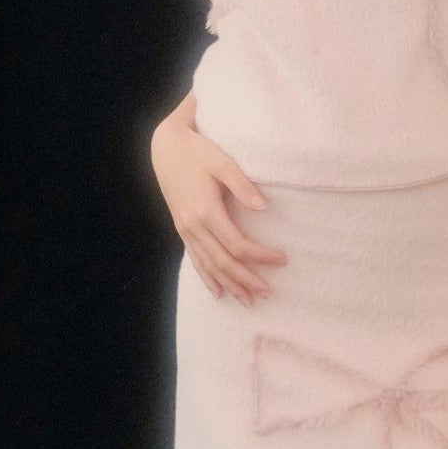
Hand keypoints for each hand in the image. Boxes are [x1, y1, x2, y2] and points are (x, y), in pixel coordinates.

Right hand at [150, 117, 286, 303]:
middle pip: (222, 262)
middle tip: (268, 292)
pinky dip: (207, 278)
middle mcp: (194, 225)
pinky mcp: (181, 229)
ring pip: (208, 266)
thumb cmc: (197, 151)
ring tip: (247, 300)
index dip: (260, 256)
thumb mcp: (222, 162)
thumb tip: (264, 207)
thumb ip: (242, 185)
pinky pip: (195, 260)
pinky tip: (217, 292)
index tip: (282, 260)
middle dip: (245, 280)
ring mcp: (185, 230)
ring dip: (228, 285)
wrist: (166, 147)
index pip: (237, 244)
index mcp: (206, 210)